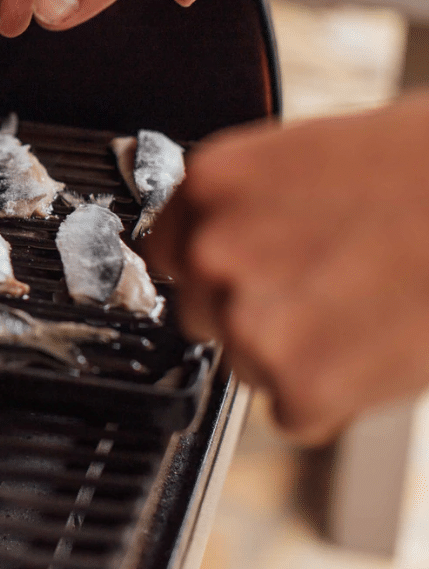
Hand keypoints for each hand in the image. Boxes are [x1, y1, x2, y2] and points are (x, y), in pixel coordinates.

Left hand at [147, 92, 428, 442]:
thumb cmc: (426, 169)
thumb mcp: (306, 157)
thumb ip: (244, 206)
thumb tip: (211, 249)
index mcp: (209, 184)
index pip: (166, 252)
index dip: (214, 268)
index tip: (249, 272)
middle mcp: (212, 251)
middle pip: (201, 312)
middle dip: (256, 310)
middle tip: (331, 286)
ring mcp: (250, 320)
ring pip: (247, 363)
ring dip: (298, 353)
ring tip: (369, 306)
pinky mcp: (300, 385)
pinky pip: (295, 410)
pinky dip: (336, 397)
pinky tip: (383, 346)